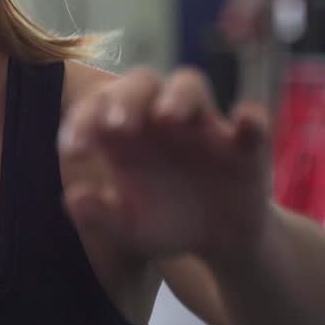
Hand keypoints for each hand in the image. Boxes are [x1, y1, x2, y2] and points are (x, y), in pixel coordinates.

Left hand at [58, 67, 271, 261]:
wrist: (219, 242)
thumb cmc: (166, 223)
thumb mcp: (130, 228)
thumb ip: (101, 215)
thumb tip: (73, 198)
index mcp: (125, 135)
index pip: (97, 108)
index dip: (82, 122)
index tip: (73, 152)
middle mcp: (160, 119)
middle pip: (142, 82)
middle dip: (128, 98)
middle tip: (117, 126)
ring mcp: (202, 126)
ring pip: (190, 85)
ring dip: (178, 96)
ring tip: (167, 118)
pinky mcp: (244, 145)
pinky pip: (251, 121)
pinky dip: (251, 117)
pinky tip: (243, 121)